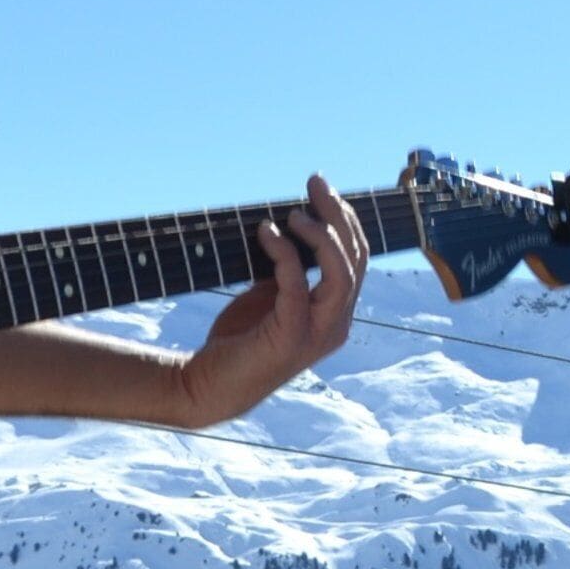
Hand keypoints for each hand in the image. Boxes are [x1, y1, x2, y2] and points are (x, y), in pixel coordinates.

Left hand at [172, 176, 364, 426]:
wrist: (211, 385)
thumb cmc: (241, 341)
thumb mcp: (271, 296)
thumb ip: (288, 269)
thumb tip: (287, 222)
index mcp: (337, 313)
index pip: (358, 259)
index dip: (345, 220)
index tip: (322, 189)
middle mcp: (337, 323)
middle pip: (357, 259)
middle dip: (339, 215)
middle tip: (316, 183)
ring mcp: (318, 332)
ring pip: (342, 273)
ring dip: (322, 235)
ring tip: (294, 213)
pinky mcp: (290, 337)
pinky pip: (297, 285)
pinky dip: (284, 253)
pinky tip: (267, 232)